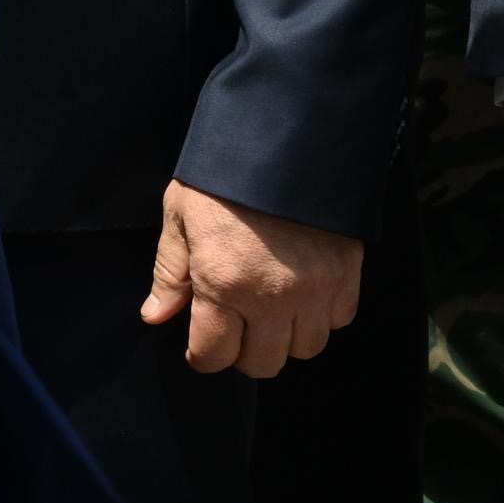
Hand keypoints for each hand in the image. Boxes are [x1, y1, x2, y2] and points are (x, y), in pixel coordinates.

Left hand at [142, 181, 362, 376]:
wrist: (285, 139)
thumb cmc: (222, 175)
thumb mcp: (179, 216)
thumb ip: (169, 273)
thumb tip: (156, 315)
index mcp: (224, 283)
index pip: (214, 355)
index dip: (202, 356)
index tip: (200, 346)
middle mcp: (273, 296)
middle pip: (264, 363)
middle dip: (243, 352)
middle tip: (234, 326)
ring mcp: (316, 289)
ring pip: (306, 349)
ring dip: (286, 337)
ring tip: (269, 308)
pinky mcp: (347, 275)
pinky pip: (339, 320)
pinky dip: (322, 315)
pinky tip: (302, 290)